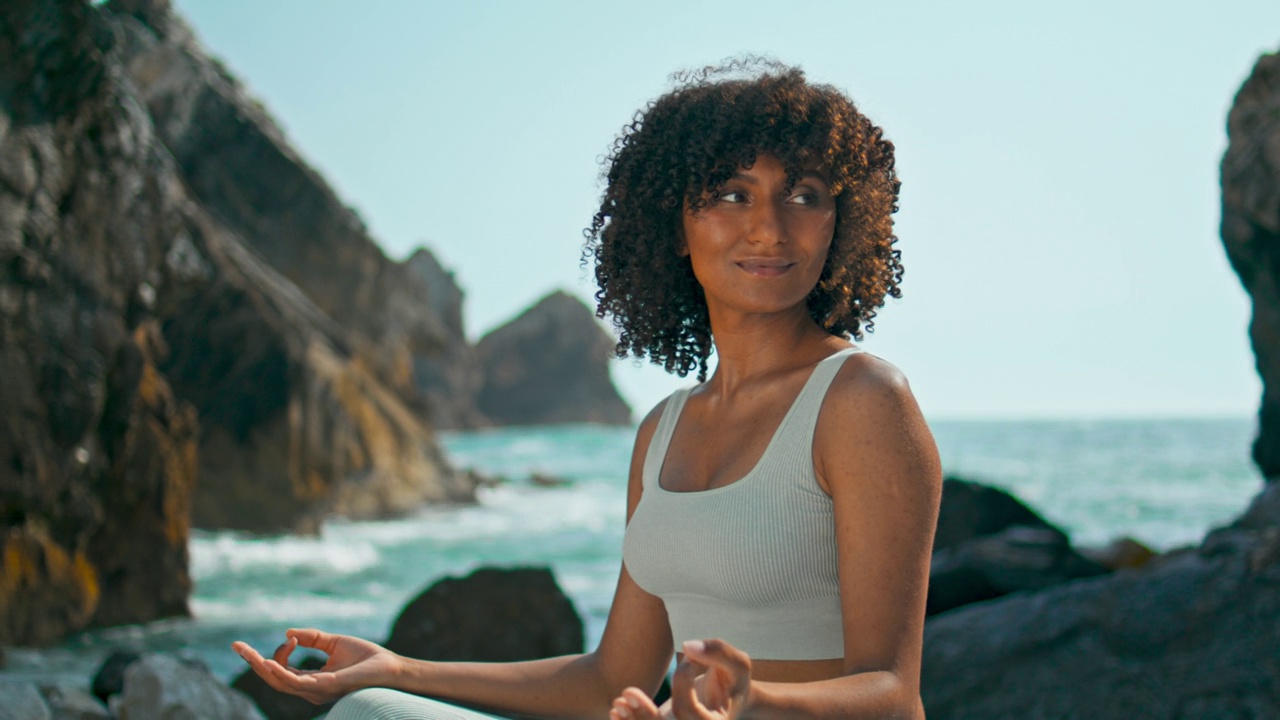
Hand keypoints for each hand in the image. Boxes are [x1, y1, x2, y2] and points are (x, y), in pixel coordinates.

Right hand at [232, 628, 402, 704]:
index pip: (282, 672)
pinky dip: (282, 672)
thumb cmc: (366, 657)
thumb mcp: (335, 643)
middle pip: (274, 679)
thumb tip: (288, 632)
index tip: (291, 637)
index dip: (279, 654)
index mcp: (312, 681)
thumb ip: (313, 638)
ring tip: (248, 653)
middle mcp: (311, 690)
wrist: (391, 667)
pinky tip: (270, 662)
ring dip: (262, 667)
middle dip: (254, 663)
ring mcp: (318, 691)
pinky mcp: (327, 687)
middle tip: (236, 646)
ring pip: (281, 683)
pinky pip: (298, 683)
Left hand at [609, 639, 751, 719]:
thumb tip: (688, 646)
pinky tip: (616, 711)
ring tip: (618, 705)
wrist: (729, 694)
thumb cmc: (733, 677)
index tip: (688, 659)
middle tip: (626, 693)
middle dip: (644, 716)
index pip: (687, 709)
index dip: (682, 681)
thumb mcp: (737, 663)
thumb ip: (717, 652)